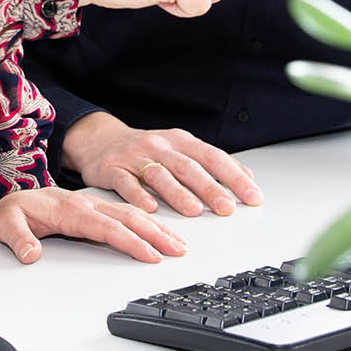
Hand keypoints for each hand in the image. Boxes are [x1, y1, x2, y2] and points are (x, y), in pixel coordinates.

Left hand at [0, 186, 188, 264]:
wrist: (9, 194)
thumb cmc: (10, 210)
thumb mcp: (5, 223)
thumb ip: (17, 239)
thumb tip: (29, 254)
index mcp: (69, 209)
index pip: (105, 227)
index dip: (129, 241)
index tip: (150, 255)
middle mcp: (86, 204)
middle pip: (127, 218)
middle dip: (155, 235)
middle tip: (178, 251)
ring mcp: (92, 204)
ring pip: (131, 214)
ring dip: (157, 228)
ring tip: (179, 243)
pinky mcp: (95, 208)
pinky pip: (126, 213)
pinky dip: (148, 222)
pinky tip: (161, 232)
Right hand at [60, 113, 261, 216]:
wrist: (99, 140)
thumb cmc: (146, 150)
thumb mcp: (179, 149)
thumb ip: (210, 162)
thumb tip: (247, 176)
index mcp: (180, 141)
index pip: (212, 157)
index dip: (234, 177)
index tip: (251, 196)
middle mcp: (159, 146)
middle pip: (188, 167)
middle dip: (209, 188)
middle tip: (226, 208)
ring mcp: (135, 157)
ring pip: (159, 175)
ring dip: (178, 193)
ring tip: (194, 210)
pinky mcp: (112, 169)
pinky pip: (126, 183)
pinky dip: (138, 195)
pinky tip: (150, 208)